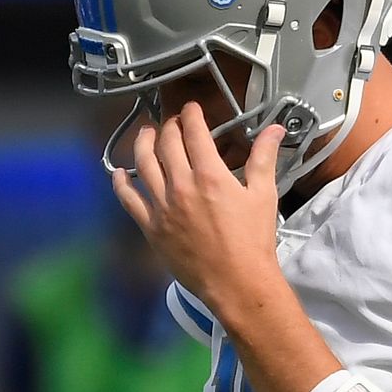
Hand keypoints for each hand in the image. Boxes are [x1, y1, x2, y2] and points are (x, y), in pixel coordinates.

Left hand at [112, 104, 286, 316]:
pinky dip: (121, 183)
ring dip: (143, 144)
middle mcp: (181, 186)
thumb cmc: (252, 240)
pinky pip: (129, 200)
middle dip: (169, 126)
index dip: (190, 115)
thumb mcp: (263, 194)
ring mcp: (162, 207)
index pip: (193, 133)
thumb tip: (273, 130)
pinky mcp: (151, 227)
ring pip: (143, 165)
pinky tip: (119, 173)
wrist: (236, 282)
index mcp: (209, 175)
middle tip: (172, 122)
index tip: (190, 109)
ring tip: (146, 134)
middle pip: (166, 145)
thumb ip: (264, 158)